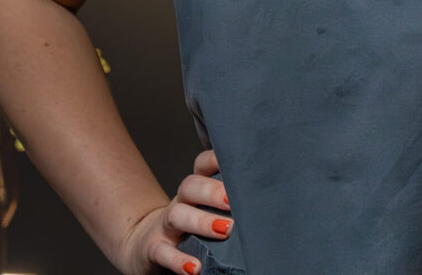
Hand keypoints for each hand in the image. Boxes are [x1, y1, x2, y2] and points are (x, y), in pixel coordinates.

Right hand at [117, 149, 231, 274]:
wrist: (149, 247)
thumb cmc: (192, 227)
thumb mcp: (207, 210)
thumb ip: (231, 203)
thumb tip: (273, 202)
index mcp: (196, 188)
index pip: (202, 164)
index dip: (216, 158)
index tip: (239, 157)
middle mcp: (181, 200)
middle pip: (190, 185)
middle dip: (212, 191)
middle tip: (234, 201)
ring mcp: (165, 224)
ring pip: (177, 214)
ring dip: (201, 221)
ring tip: (225, 230)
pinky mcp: (154, 248)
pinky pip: (163, 252)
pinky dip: (178, 260)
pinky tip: (195, 269)